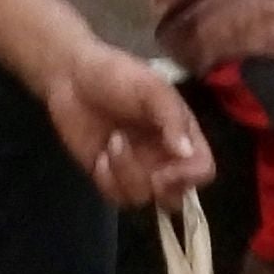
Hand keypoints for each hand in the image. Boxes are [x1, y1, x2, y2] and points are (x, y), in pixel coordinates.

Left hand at [47, 44, 212, 209]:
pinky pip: (117, 198)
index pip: (202, 168)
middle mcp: (163, 157)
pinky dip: (108, 181)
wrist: (71, 77)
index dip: (189, 176)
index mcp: (182, 134)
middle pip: (177, 195)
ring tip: (113, 140)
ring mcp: (136, 169)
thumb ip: (172, 118)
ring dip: (127, 173)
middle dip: (161, 188)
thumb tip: (186, 153)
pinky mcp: (108, 178)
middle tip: (148, 173)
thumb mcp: (152, 88)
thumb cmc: (117, 76)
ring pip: (143, 198)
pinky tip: (100, 157)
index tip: (167, 170)